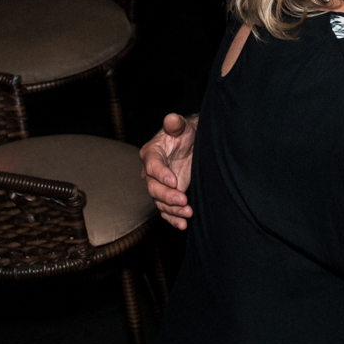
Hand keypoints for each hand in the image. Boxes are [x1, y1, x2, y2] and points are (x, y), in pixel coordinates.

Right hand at [139, 113, 197, 228]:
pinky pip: (166, 210)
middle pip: (154, 188)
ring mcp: (159, 186)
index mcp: (151, 153)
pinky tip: (182, 224)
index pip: (152, 166)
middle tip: (183, 199)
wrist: (191, 145)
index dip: (161, 174)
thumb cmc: (185, 134)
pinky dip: (173, 219)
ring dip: (172, 210)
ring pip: (160, 202)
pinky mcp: (168, 196)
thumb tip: (172, 118)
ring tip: (187, 213)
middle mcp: (151, 172)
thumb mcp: (182, 126)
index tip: (174, 181)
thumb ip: (176, 124)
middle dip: (167, 196)